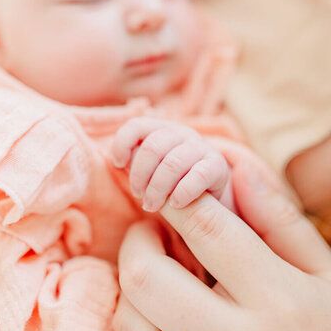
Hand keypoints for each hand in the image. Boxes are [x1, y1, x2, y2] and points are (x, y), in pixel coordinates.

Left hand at [111, 117, 229, 211]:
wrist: (210, 195)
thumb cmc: (171, 181)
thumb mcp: (151, 169)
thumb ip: (135, 161)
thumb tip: (114, 161)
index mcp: (161, 128)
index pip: (136, 125)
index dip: (122, 144)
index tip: (119, 165)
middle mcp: (182, 132)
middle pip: (152, 147)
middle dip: (139, 175)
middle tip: (137, 194)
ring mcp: (201, 146)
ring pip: (172, 164)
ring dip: (157, 188)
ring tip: (151, 205)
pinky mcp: (217, 165)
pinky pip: (197, 176)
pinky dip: (182, 192)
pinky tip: (176, 204)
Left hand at [112, 164, 330, 330]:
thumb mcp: (326, 277)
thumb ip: (280, 222)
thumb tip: (237, 170)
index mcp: (279, 300)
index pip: (208, 230)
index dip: (177, 200)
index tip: (165, 191)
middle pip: (146, 274)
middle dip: (137, 240)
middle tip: (151, 232)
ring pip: (128, 319)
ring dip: (130, 286)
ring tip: (154, 275)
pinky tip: (162, 321)